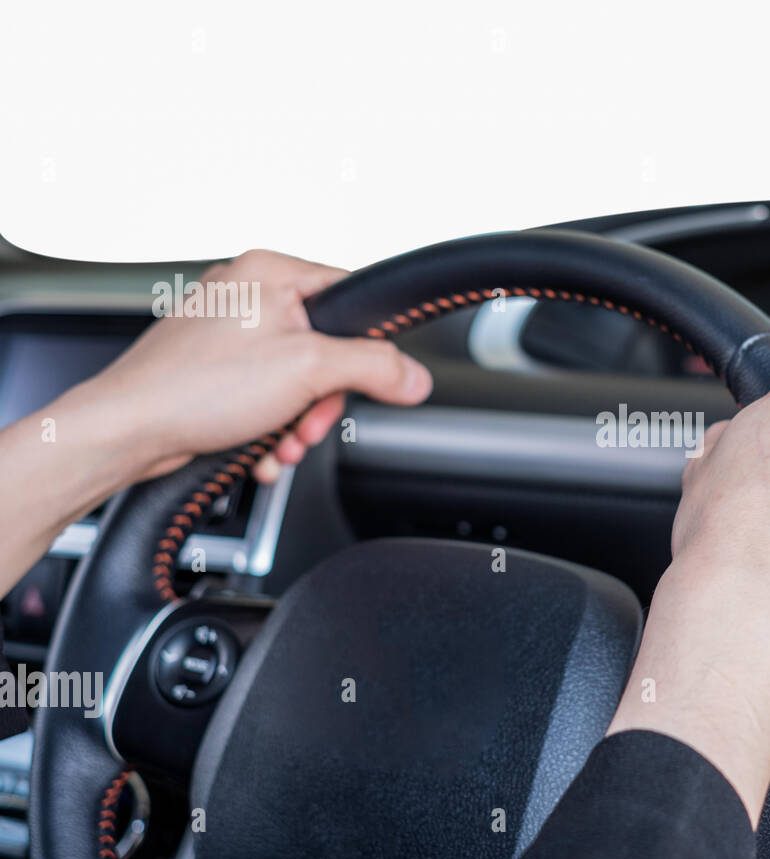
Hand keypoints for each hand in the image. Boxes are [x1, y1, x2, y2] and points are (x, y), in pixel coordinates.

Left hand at [0, 250, 431, 597]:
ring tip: (278, 442)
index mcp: (268, 272)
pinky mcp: (213, 370)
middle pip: (326, 349)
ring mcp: (226, 334)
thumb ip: (374, 368)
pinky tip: (259, 447)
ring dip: (297, 423)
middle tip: (308, 422)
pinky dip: (269, 428)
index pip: (351, 294)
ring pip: (296, 380)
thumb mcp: (308, 371)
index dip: (368, 343)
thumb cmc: (192, 388)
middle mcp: (245, 294)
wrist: (128, 431)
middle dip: (322, 400)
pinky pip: (266, 396)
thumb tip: (414, 376)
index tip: (374, 376)